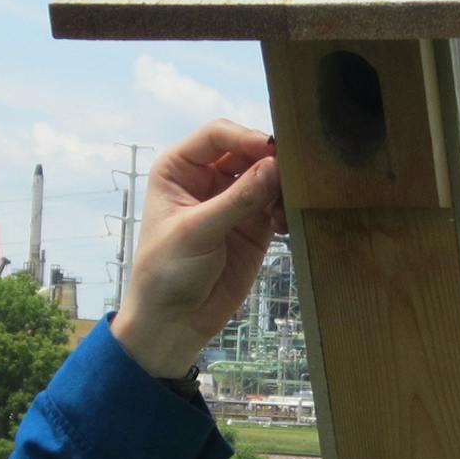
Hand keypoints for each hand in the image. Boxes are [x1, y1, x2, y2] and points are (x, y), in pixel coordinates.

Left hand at [111, 120, 285, 376]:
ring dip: (281, 186)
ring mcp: (233, 202)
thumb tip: (275, 166)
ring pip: (267, 177)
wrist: (173, 322)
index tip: (271, 151)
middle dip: (269, 161)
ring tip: (286, 207)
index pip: (217, 136)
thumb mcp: (197, 232)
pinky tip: (286, 225)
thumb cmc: (166, 272)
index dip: (245, 138)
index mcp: (179, 168)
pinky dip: (286, 209)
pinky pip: (277, 205)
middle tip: (293, 175)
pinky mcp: (253, 226)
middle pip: (247, 151)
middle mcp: (207, 178)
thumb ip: (238, 199)